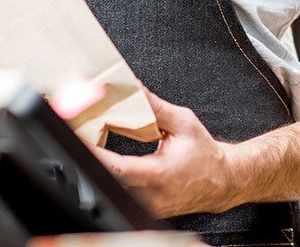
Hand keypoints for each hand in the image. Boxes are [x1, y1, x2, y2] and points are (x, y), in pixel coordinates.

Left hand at [91, 90, 236, 217]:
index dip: (96, 156)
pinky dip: (113, 177)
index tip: (79, 142)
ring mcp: (146, 206)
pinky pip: (122, 193)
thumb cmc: (204, 152)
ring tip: (94, 146)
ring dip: (103, 168)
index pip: (118, 168)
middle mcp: (150, 195)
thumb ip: (157, 108)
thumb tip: (136, 89)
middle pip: (109, 179)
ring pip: (113, 187)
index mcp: (159, 173)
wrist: (220, 180)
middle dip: (95, 158)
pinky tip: (110, 162)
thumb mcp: (184, 123)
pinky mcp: (144, 210)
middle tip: (82, 136)